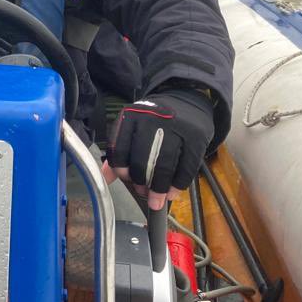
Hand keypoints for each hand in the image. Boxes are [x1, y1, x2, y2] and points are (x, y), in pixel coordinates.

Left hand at [103, 85, 214, 209]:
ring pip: (164, 165)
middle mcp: (151, 121)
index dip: (121, 170)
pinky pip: (186, 167)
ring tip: (157, 200)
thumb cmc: (155, 120)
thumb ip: (120, 151)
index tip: (126, 180)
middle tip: (143, 194)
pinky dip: (178, 184)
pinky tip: (173, 192)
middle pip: (142, 159)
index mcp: (131, 117)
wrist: (186, 100)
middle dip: (141, 183)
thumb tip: (106, 178)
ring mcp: (176, 128)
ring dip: (160, 188)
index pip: (120, 148)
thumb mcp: (134, 127)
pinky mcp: (196, 137)